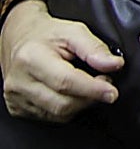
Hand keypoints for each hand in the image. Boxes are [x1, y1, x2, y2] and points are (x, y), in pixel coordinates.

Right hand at [0, 0, 122, 121]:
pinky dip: (67, 109)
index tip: (112, 92)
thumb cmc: (46, 34)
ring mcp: (16, 98)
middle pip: (62, 103)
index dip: (92, 89)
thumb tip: (114, 64)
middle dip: (90, 97)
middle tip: (104, 83)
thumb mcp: (73, 31)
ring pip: (57, 114)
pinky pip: (49, 117)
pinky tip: (71, 94)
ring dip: (80, 104)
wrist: (19, 39)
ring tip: (88, 86)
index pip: (65, 81)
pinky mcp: (17, 108)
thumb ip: (95, 48)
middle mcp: (19, 81)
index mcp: (31, 58)